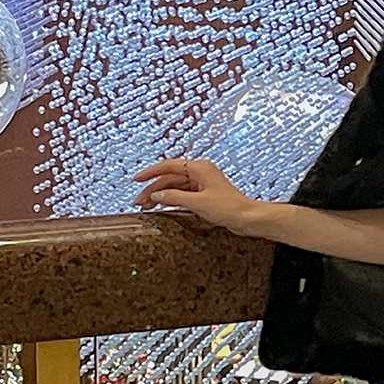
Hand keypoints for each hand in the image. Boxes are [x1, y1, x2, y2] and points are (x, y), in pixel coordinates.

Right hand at [132, 158, 257, 235]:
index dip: (150, 172)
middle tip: (138, 201)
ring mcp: (203, 184)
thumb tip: (156, 195)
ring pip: (175, 187)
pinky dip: (170, 200)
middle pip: (170, 178)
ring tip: (145, 207)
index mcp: (200, 168)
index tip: (136, 179)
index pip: (169, 165)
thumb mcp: (197, 203)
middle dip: (153, 189)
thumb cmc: (228, 208)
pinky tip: (160, 207)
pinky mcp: (205, 195)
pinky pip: (182, 194)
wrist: (247, 218)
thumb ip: (174, 197)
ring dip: (160, 196)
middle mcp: (201, 173)